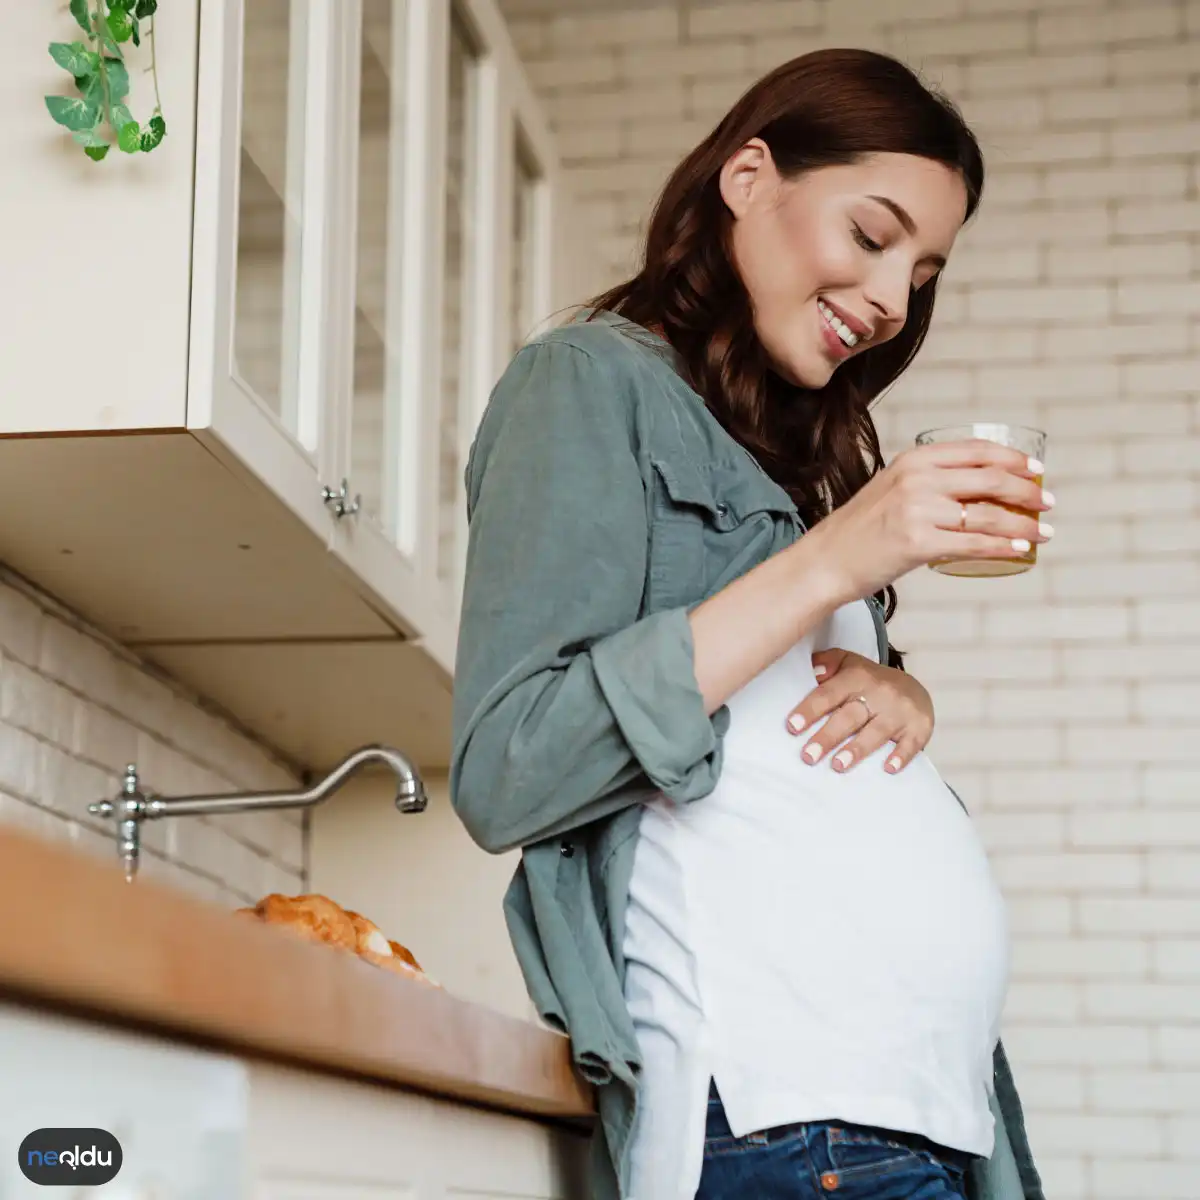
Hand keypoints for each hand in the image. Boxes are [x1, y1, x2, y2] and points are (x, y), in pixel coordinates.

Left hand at [785, 649, 933, 773]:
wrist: (914, 689)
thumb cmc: (869, 681)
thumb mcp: (848, 664)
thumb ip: (827, 663)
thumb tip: (811, 670)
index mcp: (856, 677)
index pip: (829, 694)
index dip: (810, 710)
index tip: (792, 726)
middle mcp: (879, 692)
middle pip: (849, 716)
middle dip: (827, 736)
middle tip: (808, 756)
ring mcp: (900, 711)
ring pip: (876, 732)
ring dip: (857, 749)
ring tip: (837, 765)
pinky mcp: (919, 727)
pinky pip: (911, 743)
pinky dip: (901, 756)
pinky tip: (888, 769)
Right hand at [801, 439, 1053, 605]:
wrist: (825, 562)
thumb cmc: (859, 531)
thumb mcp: (892, 491)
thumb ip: (928, 484)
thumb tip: (977, 492)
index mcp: (913, 460)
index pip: (976, 450)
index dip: (1014, 458)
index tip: (1037, 470)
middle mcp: (917, 479)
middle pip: (990, 478)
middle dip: (1027, 491)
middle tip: (1047, 503)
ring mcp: (917, 511)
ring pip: (988, 513)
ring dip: (1023, 524)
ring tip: (1042, 533)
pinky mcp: (918, 543)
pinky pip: (974, 544)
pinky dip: (1004, 547)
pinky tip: (1020, 551)